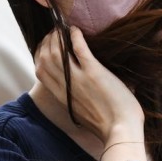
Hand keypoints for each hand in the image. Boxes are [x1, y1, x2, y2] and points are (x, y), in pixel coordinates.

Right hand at [34, 26, 143, 141]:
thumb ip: (76, 101)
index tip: (47, 45)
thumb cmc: (108, 125)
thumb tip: (80, 92)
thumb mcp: (82, 114)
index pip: (40, 70)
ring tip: (64, 29)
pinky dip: (75, 36)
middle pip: (46, 57)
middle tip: (56, 32)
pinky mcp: (94, 73)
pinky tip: (76, 30)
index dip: (40, 54)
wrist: (121, 131)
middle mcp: (66, 86)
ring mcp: (78, 79)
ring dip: (59, 36)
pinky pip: (79, 49)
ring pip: (58, 51)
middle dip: (48, 41)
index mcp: (61, 97)